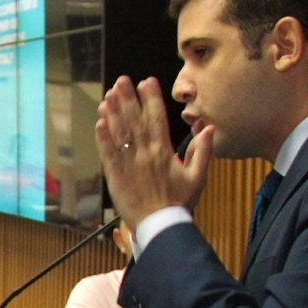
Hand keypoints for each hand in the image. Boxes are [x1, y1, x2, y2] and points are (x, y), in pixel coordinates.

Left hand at [95, 75, 211, 228]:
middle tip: (121, 81)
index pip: (157, 119)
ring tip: (108, 95)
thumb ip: (202, 151)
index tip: (146, 81)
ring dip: (113, 113)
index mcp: (164, 152)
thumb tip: (209, 127)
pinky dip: (102, 138)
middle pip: (135, 121)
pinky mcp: (116, 177)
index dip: (151, 99)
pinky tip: (99, 122)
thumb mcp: (197, 177)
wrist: (160, 226)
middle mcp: (145, 155)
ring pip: (119, 134)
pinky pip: (108, 154)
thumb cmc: (179, 203)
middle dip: (128, 99)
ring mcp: (129, 165)